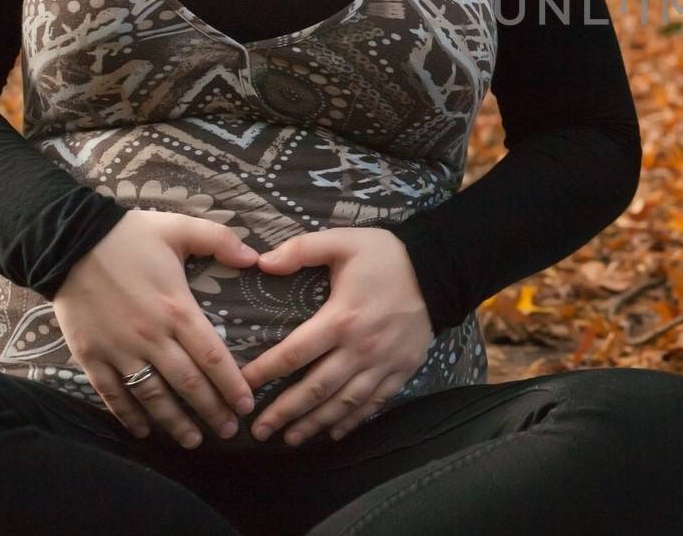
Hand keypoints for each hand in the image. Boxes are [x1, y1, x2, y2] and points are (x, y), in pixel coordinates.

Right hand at [53, 208, 260, 447]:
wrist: (67, 242)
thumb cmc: (129, 236)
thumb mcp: (180, 228)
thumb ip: (220, 240)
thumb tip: (255, 257)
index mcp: (177, 310)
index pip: (213, 357)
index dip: (232, 385)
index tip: (248, 405)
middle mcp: (151, 337)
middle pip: (188, 385)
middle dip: (212, 412)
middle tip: (229, 432)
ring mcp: (119, 350)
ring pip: (152, 396)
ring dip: (175, 423)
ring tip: (194, 441)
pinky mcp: (91, 356)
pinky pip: (112, 394)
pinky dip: (128, 416)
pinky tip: (143, 431)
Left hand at [239, 228, 433, 445]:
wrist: (440, 269)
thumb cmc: (387, 255)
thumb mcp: (344, 242)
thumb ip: (302, 250)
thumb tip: (261, 262)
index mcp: (342, 318)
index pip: (294, 353)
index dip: (264, 372)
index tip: (242, 385)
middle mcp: (361, 348)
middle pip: (315, 388)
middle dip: (283, 412)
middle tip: (257, 430)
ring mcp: (384, 363)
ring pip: (343, 403)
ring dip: (314, 424)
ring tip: (289, 439)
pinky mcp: (402, 370)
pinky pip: (374, 403)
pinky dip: (352, 421)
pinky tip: (333, 433)